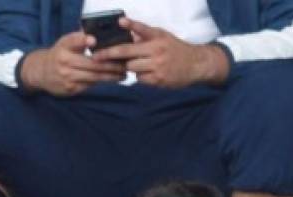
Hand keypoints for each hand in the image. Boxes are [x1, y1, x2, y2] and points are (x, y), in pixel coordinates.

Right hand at [20, 31, 126, 95]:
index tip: (94, 41)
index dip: (84, 41)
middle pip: (92, 64)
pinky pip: (89, 85)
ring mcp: (67, 78)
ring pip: (93, 77)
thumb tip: (96, 37)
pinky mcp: (70, 89)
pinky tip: (110, 80)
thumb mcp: (65, 42)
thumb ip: (79, 39)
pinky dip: (100, 82)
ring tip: (122, 75)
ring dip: (110, 77)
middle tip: (125, 65)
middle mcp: (64, 63)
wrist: (41, 73)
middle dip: (111, 66)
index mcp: (64, 48)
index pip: (75, 42)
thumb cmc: (58, 55)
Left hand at [94, 18, 229, 87]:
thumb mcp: (163, 37)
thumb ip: (145, 37)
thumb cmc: (174, 49)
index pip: (142, 30)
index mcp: (158, 37)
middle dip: (109, 54)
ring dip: (129, 66)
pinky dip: (140, 75)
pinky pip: (139, 78)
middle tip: (96, 56)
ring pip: (131, 67)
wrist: (196, 64)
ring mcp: (157, 65)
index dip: (131, 25)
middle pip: (128, 52)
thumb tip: (125, 35)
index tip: (120, 21)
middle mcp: (157, 50)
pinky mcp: (158, 79)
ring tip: (137, 63)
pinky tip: (148, 72)